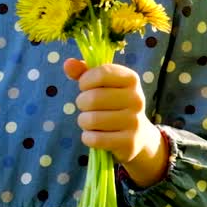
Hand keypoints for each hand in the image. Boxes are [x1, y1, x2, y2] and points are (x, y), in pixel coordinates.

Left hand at [64, 58, 168, 187]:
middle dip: (82, 103)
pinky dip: (88, 137)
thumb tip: (68, 64)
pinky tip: (93, 135)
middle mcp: (136, 99)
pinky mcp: (129, 143)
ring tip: (89, 121)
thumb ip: (83, 72)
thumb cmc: (114, 103)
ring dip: (83, 121)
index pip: (101, 73)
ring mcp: (134, 122)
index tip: (84, 86)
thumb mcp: (102, 84)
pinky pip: (95, 139)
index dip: (85, 81)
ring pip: (92, 120)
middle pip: (93, 98)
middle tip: (85, 107)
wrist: (138, 135)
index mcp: (131, 79)